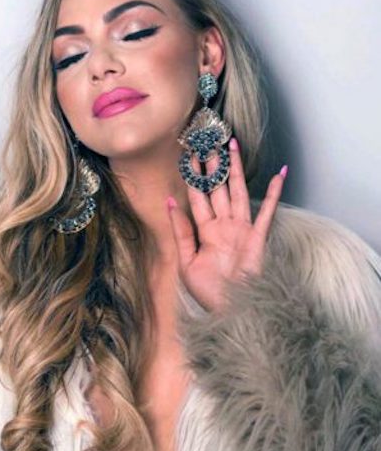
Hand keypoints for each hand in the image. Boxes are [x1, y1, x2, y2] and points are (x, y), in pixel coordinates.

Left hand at [167, 137, 286, 312]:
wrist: (231, 310)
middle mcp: (224, 225)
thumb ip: (180, 230)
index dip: (192, 177)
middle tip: (207, 140)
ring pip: (237, 191)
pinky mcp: (258, 236)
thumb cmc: (208, 291)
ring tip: (232, 144)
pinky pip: (267, 210)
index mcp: (206, 231)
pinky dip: (274, 192)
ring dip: (235, 168)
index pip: (197, 197)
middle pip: (217, 188)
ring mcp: (242, 228)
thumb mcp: (186, 261)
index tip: (188, 155)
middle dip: (212, 165)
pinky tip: (280, 173)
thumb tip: (170, 200)